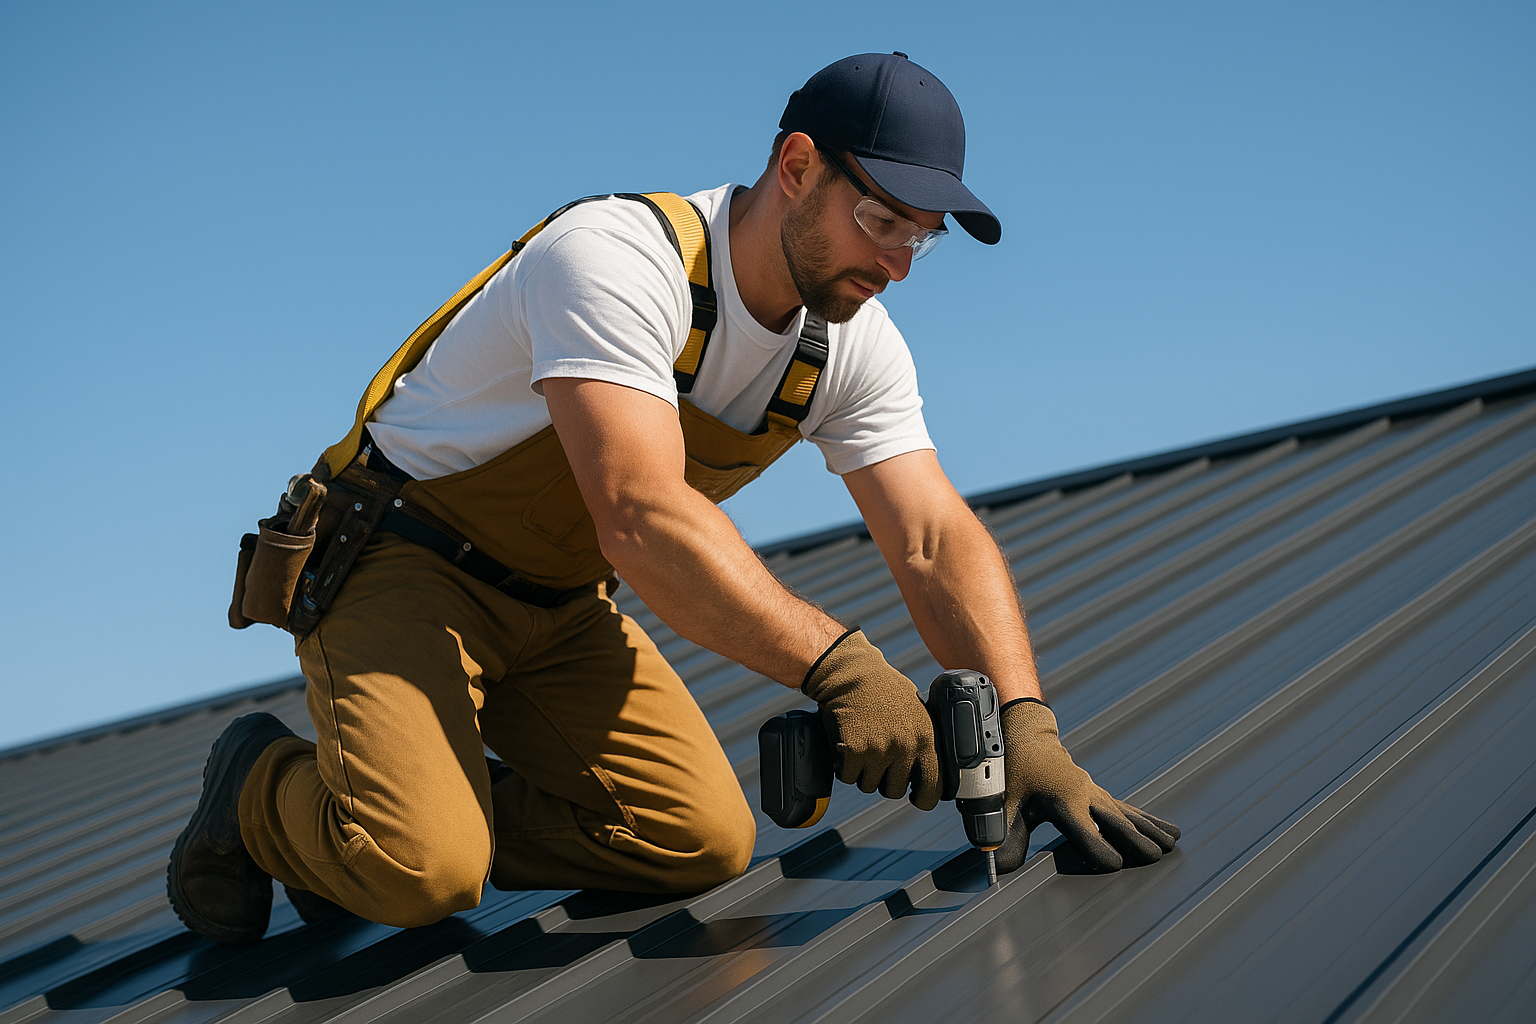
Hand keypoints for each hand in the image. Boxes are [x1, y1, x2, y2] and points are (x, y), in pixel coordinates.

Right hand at [801, 629, 941, 809]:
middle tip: (876, 763)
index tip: (916, 798)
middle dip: (883, 781)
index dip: (924, 797)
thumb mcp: (915, 709)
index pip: (934, 784)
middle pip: (894, 790)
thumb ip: (922, 736)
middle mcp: (905, 747)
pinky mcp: (854, 752)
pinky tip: (846, 748)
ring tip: (860, 749)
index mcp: (925, 737)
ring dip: (862, 773)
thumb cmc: (882, 686)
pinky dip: (843, 767)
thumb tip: (927, 762)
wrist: (850, 673)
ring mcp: (879, 751)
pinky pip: (848, 776)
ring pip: (869, 785)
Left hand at [994, 699, 1179, 872]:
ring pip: (1129, 815)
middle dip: (1135, 840)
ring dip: (1150, 831)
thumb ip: (1004, 835)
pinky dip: (1150, 822)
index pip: (1085, 831)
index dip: (1098, 850)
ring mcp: (1096, 793)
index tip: (1113, 866)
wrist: (1029, 737)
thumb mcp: (1003, 801)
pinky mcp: (1101, 795)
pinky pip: (1129, 810)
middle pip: (1115, 822)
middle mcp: (1085, 795)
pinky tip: (1170, 832)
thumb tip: (1001, 869)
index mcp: (1062, 800)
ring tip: (1171, 845)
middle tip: (1155, 856)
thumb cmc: (1015, 771)